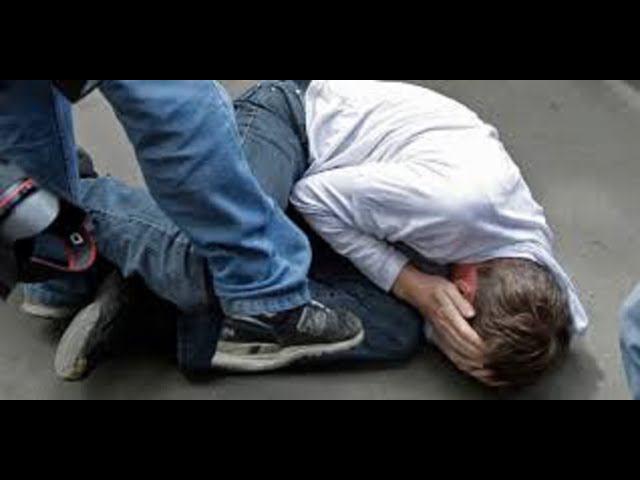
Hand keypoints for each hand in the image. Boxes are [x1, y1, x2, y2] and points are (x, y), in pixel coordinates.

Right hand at [393, 265, 492, 381]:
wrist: (414, 290)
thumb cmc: (433, 287)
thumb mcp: (448, 287)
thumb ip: (460, 301)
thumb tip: (471, 313)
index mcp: (446, 313)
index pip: (464, 332)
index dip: (477, 342)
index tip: (490, 347)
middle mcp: (441, 326)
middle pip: (461, 346)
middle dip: (477, 355)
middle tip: (493, 359)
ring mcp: (438, 334)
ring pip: (455, 353)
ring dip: (470, 362)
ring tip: (486, 367)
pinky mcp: (436, 338)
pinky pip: (449, 354)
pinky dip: (461, 363)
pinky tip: (471, 367)